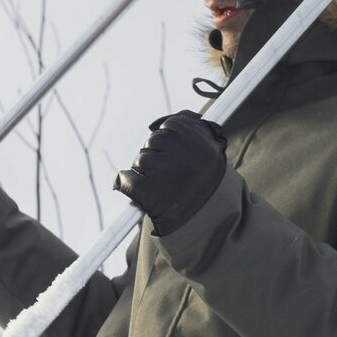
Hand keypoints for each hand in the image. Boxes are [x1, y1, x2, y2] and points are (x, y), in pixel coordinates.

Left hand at [113, 111, 228, 235]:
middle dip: (158, 156)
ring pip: (140, 160)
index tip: (182, 157)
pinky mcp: (145, 190)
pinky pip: (125, 179)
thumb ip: (186, 121)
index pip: (167, 126)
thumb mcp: (208, 142)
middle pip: (152, 142)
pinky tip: (144, 192)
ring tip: (166, 186)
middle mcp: (178, 150)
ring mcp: (160, 170)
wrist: (210, 215)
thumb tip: (153, 124)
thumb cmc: (207, 177)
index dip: (171, 143)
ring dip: (146, 172)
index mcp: (194, 134)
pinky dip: (128, 184)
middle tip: (174, 174)